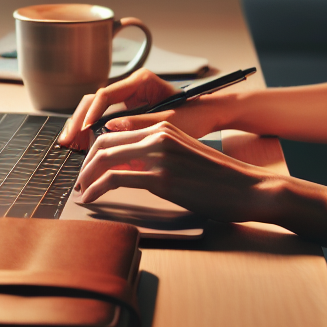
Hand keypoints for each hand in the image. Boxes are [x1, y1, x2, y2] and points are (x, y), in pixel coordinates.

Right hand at [57, 68, 230, 149]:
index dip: (92, 113)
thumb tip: (109, 128)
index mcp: (141, 81)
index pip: (106, 93)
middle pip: (95, 99)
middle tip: (67, 140)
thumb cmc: (194, 115)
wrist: (209, 116)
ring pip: (95, 109)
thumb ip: (139, 123)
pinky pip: (103, 118)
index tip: (84, 130)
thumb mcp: (168, 122)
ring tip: (69, 144)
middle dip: (79, 119)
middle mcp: (131, 87)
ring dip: (81, 125)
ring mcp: (128, 99)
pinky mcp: (128, 112)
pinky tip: (81, 145)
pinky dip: (91, 131)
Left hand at [75, 120, 281, 221]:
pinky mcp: (162, 178)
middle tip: (79, 181)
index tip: (87, 167)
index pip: (115, 132)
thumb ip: (156, 155)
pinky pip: (116, 179)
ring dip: (86, 176)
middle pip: (105, 142)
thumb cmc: (219, 177)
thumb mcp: (184, 156)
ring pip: (105, 158)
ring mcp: (160, 155)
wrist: (247, 187)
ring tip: (81, 191)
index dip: (94, 151)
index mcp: (163, 126)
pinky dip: (97, 189)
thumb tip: (128, 165)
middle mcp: (158, 135)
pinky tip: (91, 199)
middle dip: (85, 163)